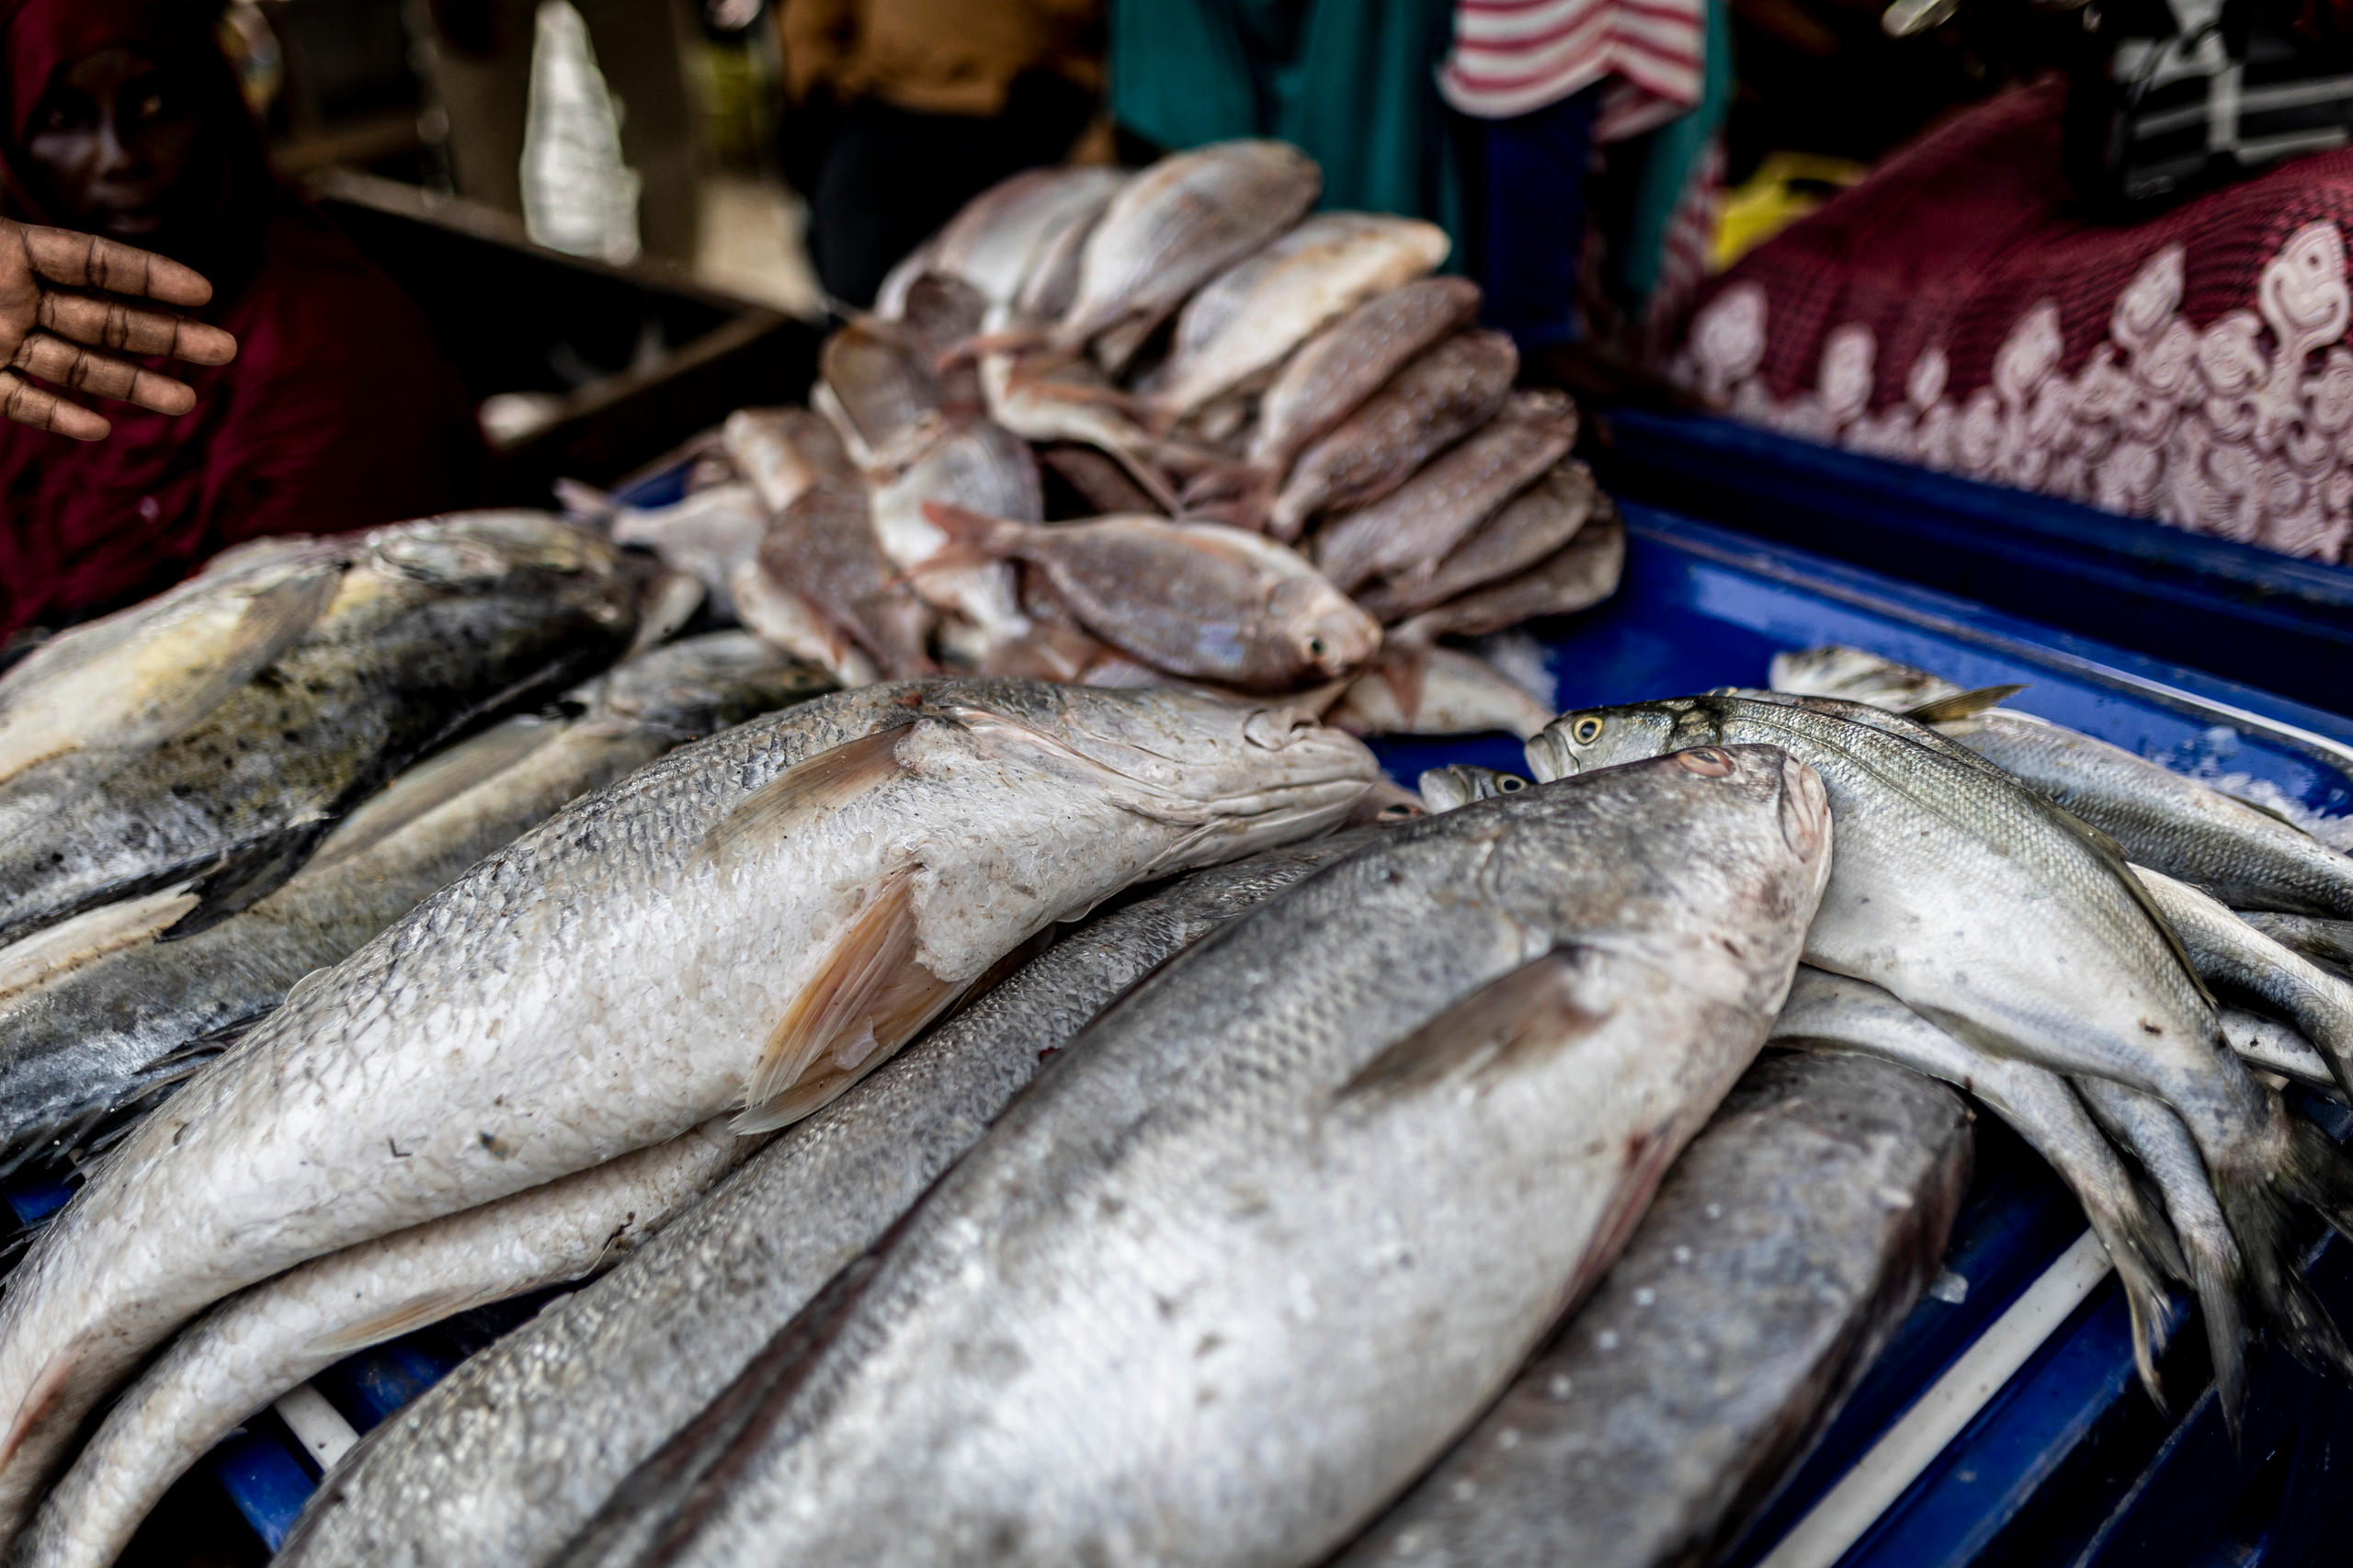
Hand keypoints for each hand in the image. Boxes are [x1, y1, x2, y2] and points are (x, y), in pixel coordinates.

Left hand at [0, 219, 239, 441]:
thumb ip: (8, 227)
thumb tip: (45, 200)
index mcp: (7, 250)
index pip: (93, 262)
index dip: (146, 274)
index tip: (201, 292)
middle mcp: (11, 299)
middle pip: (100, 319)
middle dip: (165, 335)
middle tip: (223, 349)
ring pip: (72, 366)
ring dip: (130, 385)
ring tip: (184, 402)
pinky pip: (18, 401)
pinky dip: (55, 416)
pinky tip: (97, 429)